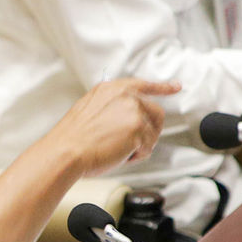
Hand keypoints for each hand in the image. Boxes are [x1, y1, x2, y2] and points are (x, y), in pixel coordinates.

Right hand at [42, 78, 180, 175]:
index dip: (161, 87)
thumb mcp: (88, 112)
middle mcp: (124, 96)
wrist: (66, 151)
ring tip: (120, 152)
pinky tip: (120, 157)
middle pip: (155, 112)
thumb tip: (125, 122)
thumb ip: (110, 108)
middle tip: (137, 145)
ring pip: (152, 132)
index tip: (175, 86)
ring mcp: (133, 111)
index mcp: (110, 89)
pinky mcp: (138, 128)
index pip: (142, 85)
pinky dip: (136, 156)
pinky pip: (148, 147)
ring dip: (140, 146)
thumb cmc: (72, 140)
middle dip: (150, 131)